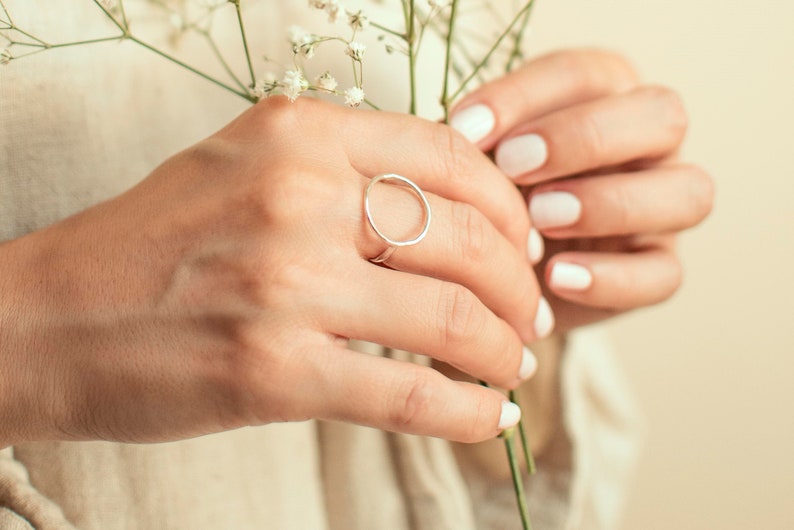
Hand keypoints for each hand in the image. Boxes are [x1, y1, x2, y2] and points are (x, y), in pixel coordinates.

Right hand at [0, 97, 551, 446]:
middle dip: (520, 289)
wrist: (48, 317)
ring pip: (453, 318)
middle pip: (468, 240)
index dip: (508, 211)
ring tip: (511, 368)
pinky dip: (468, 411)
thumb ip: (341, 174)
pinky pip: (409, 393)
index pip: (452, 158)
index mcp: (299, 136)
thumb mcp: (245, 169)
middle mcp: (298, 197)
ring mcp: (286, 285)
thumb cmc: (153, 244)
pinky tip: (485, 417)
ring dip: (504, 352)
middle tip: (528, 318)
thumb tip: (447, 215)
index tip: (522, 248)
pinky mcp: (272, 372)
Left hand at [450, 49, 713, 330]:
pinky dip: (610, 278)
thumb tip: (464, 133)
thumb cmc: (492, 199)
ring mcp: (664, 210)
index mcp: (604, 99)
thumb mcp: (478, 165)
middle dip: (582, 137)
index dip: (525, 95)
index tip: (466, 129)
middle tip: (512, 166)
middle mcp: (649, 146)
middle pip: (662, 114)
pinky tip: (555, 278)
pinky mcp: (659, 270)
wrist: (500, 277)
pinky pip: (665, 275)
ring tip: (538, 220)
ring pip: (689, 191)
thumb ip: (479, 145)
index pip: (584, 74)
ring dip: (609, 202)